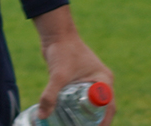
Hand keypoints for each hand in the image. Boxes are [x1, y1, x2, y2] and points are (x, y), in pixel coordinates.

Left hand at [33, 6, 114, 123]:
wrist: (55, 34)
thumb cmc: (62, 50)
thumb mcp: (58, 75)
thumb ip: (50, 95)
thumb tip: (42, 116)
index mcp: (103, 80)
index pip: (109, 107)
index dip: (103, 122)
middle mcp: (100, 81)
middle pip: (102, 108)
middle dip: (94, 121)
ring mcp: (91, 81)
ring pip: (92, 104)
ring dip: (86, 116)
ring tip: (75, 124)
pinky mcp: (80, 80)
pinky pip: (82, 99)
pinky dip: (78, 109)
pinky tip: (68, 118)